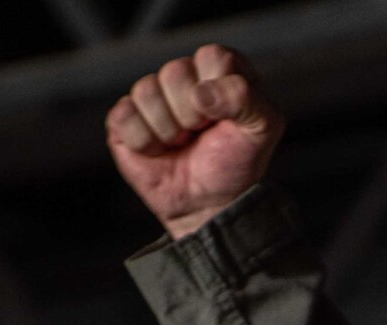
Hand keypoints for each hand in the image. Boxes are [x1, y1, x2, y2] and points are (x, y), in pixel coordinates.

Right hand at [106, 44, 283, 238]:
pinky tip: (158, 151)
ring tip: (181, 143)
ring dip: (169, 130)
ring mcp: (152, 96)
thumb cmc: (235, 164)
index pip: (212, 57)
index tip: (225, 117)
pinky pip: (124, 115)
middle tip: (200, 133)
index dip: (217, 90)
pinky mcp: (125, 118)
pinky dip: (144, 142)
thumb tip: (200, 93)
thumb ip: (246, 99)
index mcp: (218, 70)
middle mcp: (184, 77)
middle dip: (191, 114)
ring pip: (146, 91)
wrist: (208, 205)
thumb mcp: (262, 129)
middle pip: (175, 72)